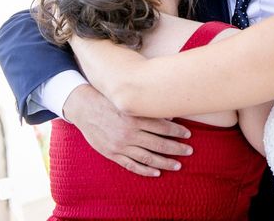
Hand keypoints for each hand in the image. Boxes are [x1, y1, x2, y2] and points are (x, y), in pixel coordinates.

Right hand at [62, 84, 192, 176]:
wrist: (83, 108)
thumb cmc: (108, 100)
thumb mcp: (127, 101)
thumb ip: (147, 109)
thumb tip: (169, 115)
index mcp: (135, 117)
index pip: (162, 127)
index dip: (177, 131)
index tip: (188, 134)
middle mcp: (129, 133)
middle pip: (159, 144)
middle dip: (176, 148)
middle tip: (189, 150)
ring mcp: (120, 145)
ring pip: (148, 157)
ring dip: (165, 162)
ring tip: (178, 165)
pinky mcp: (112, 154)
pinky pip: (131, 165)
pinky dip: (145, 170)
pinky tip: (156, 172)